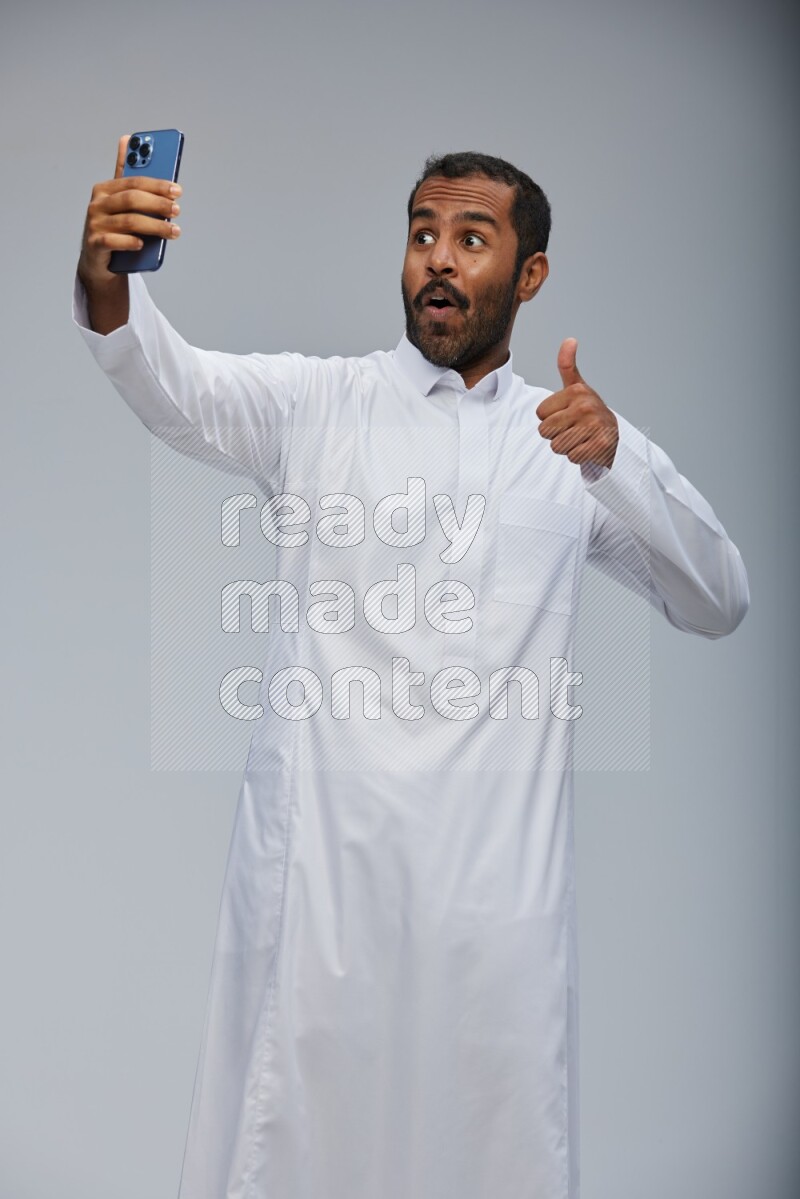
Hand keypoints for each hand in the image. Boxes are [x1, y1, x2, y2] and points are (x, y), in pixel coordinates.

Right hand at [77, 133, 182, 289]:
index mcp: (105, 189)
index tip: (177, 190)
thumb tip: (127, 138)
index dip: (157, 185)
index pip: (134, 182)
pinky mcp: (94, 244)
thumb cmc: (114, 227)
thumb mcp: (120, 201)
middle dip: (158, 204)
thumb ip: (126, 175)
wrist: (98, 259)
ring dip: (154, 227)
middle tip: (177, 210)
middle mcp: (97, 204)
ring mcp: (94, 224)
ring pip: (128, 222)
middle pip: (131, 200)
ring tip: (174, 231)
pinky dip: (130, 242)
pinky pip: (113, 241)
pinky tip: (143, 244)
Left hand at [536, 339, 618, 469]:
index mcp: (576, 391)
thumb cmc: (589, 411)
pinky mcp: (601, 445)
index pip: (539, 414)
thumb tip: (570, 340)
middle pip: (545, 431)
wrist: (614, 435)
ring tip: (580, 437)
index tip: (566, 415)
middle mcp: (586, 406)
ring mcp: (594, 426)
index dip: (549, 418)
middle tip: (572, 429)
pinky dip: (578, 456)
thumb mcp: (577, 387)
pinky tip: (588, 447)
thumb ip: (568, 366)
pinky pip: (572, 457)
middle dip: (555, 434)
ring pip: (557, 446)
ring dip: (566, 447)